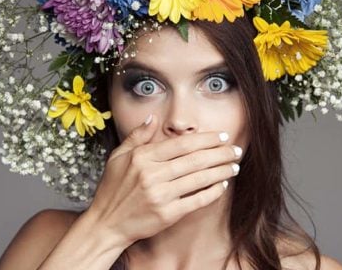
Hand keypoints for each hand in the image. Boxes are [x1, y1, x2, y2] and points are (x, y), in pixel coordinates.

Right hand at [84, 114, 241, 245]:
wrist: (106, 223)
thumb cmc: (112, 189)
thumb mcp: (118, 157)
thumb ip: (138, 136)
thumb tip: (153, 118)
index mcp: (142, 158)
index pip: (181, 144)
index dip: (205, 139)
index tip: (221, 137)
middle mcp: (152, 175)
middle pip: (194, 160)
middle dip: (219, 153)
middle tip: (235, 149)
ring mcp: (160, 196)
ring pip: (199, 179)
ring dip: (221, 171)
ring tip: (234, 166)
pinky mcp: (167, 214)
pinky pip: (197, 200)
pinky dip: (212, 192)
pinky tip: (222, 185)